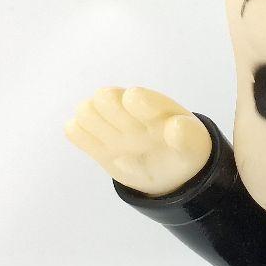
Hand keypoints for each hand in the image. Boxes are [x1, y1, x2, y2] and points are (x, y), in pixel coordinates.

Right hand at [65, 87, 212, 195]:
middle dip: (115, 118)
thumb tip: (177, 127)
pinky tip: (102, 149)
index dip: (137, 105)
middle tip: (131, 137)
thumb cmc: (182, 149)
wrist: (170, 168)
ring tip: (117, 143)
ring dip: (97, 128)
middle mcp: (128, 108)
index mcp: (156, 106)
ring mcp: (110, 123)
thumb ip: (186, 138)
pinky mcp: (95, 139)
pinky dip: (81, 137)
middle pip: (104, 98)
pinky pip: (73, 129)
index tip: (143, 120)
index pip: (136, 97)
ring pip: (85, 110)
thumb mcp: (192, 147)